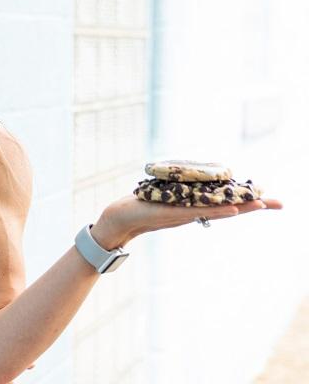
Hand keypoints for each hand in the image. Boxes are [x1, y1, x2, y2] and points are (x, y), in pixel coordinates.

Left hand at [92, 193, 283, 248]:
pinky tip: (233, 210)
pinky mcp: (175, 214)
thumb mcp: (169, 197)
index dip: (250, 200)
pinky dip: (217, 211)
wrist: (123, 217)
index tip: (271, 199)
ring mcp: (187, 212)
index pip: (228, 202)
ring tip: (262, 203)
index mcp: (197, 205)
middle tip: (280, 204)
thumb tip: (194, 185)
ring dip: (242, 207)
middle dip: (254, 204)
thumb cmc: (146, 206)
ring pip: (220, 210)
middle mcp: (196, 209)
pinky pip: (200, 211)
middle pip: (231, 207)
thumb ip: (183, 194)